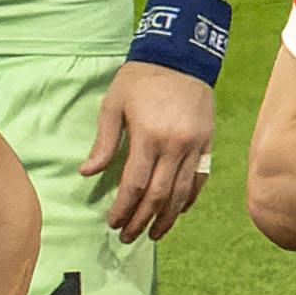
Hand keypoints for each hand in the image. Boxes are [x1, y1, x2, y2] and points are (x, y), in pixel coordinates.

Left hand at [87, 59, 217, 240]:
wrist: (180, 58)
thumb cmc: (140, 80)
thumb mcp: (113, 104)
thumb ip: (103, 142)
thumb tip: (87, 173)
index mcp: (149, 136)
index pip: (135, 185)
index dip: (123, 209)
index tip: (112, 222)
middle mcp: (175, 146)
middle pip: (159, 196)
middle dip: (142, 221)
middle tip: (128, 237)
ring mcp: (195, 147)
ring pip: (182, 194)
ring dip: (167, 219)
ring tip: (153, 234)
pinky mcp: (208, 145)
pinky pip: (199, 181)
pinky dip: (188, 200)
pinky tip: (177, 212)